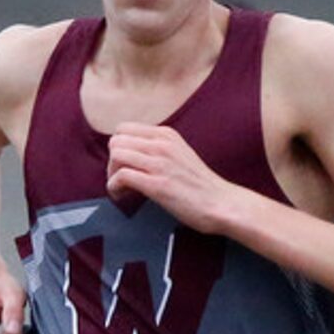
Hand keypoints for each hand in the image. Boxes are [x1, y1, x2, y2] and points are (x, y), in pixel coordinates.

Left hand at [105, 123, 235, 231]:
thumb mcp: (179, 155)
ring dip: (111, 174)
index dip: (119, 148)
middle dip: (112, 161)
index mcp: (166, 135)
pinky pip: (121, 176)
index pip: (124, 129)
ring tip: (122, 189)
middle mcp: (162, 144)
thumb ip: (158, 150)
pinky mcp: (157, 184)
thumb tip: (133, 156)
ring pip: (116, 155)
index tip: (127, 166)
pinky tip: (123, 196)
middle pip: (116, 140)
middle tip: (121, 179)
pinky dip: (114, 187)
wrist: (222, 203)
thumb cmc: (200, 185)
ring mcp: (160, 163)